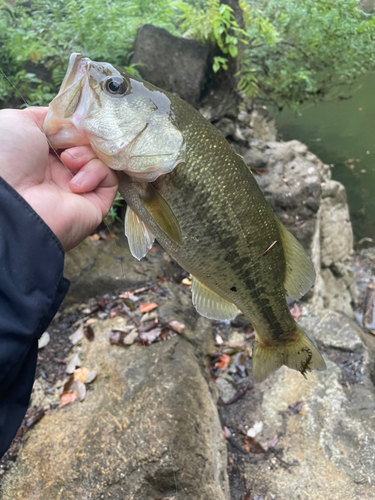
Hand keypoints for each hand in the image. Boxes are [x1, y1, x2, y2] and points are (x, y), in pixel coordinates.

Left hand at [0, 107, 117, 250]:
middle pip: (89, 143)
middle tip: (69, 140)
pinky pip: (109, 178)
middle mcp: (59, 171)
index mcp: (40, 153)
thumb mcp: (19, 122)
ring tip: (68, 161)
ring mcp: (78, 188)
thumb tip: (73, 119)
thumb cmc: (6, 158)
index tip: (73, 119)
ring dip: (87, 154)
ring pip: (101, 158)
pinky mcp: (95, 204)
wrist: (10, 201)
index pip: (71, 132)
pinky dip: (96, 173)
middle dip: (83, 136)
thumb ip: (48, 116)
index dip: (75, 123)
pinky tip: (75, 184)